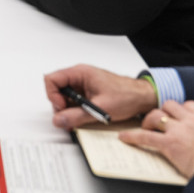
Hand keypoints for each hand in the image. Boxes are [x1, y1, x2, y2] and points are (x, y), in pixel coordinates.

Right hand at [43, 64, 158, 128]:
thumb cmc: (126, 96)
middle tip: (71, 116)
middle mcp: (79, 76)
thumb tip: (59, 120)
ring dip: (69, 109)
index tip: (62, 108)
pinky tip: (86, 116)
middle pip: (56, 89)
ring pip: (64, 96)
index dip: (53, 96)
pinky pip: (73, 100)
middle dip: (61, 106)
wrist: (142, 97)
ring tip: (82, 117)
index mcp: (79, 73)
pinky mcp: (86, 92)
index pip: (52, 80)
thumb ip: (76, 115)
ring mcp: (82, 84)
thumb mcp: (100, 108)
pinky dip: (76, 110)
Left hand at [120, 100, 193, 178]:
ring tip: (144, 127)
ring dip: (148, 121)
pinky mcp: (168, 144)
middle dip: (163, 112)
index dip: (182, 110)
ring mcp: (179, 130)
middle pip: (170, 106)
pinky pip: (145, 136)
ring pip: (156, 116)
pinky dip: (133, 136)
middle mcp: (192, 121)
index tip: (179, 115)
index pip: (190, 105)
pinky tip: (125, 138)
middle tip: (158, 121)